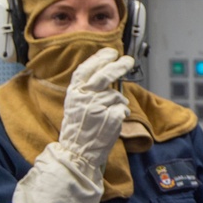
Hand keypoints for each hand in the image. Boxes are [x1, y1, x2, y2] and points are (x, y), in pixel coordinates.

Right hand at [59, 48, 132, 165]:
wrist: (78, 151)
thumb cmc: (79, 128)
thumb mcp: (75, 103)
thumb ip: (87, 88)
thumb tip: (105, 70)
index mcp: (74, 92)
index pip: (87, 69)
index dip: (99, 58)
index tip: (111, 52)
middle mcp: (85, 98)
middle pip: (105, 75)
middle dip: (119, 65)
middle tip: (128, 60)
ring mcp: (98, 107)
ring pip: (116, 95)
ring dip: (118, 101)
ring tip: (109, 112)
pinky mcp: (110, 118)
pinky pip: (122, 108)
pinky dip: (122, 112)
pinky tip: (114, 119)